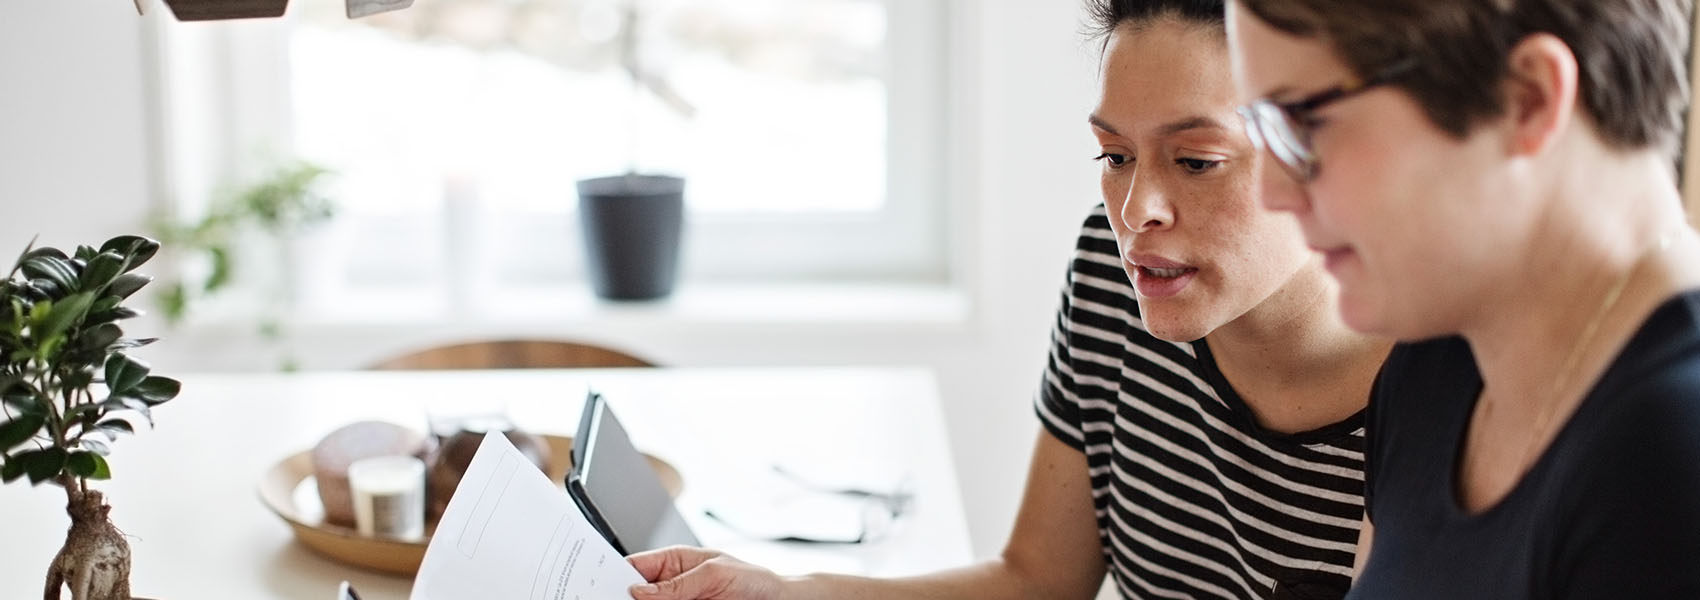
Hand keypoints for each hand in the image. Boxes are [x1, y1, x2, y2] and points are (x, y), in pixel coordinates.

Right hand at [628, 546, 784, 599]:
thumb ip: (678, 583)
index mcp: (674, 561)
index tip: (606, 586)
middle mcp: (671, 586)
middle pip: (636, 594)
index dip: (616, 574)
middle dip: (626, 597)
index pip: (635, 566)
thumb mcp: (715, 573)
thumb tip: (641, 591)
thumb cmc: (752, 579)